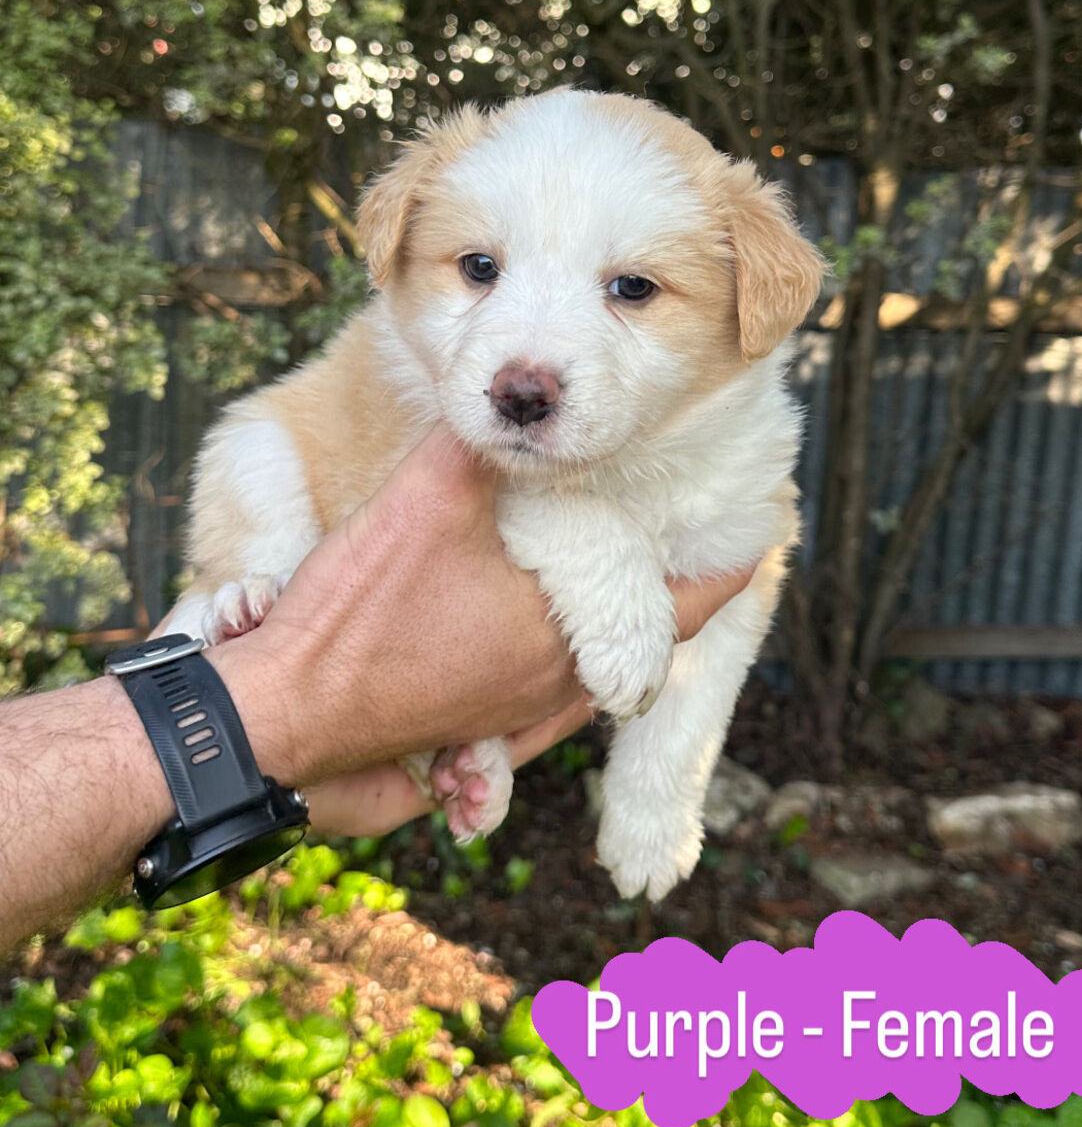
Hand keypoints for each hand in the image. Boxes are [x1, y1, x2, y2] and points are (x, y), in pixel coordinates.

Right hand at [209, 429, 753, 838]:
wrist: (283, 716)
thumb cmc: (357, 617)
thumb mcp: (423, 502)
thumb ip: (476, 443)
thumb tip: (510, 394)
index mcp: (572, 636)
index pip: (695, 599)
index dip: (730, 554)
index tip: (754, 517)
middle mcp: (562, 688)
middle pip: (652, 631)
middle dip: (664, 576)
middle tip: (672, 521)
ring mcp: (520, 718)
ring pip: (599, 662)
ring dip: (612, 614)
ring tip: (611, 557)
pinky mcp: (479, 733)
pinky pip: (551, 691)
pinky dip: (565, 647)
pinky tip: (537, 611)